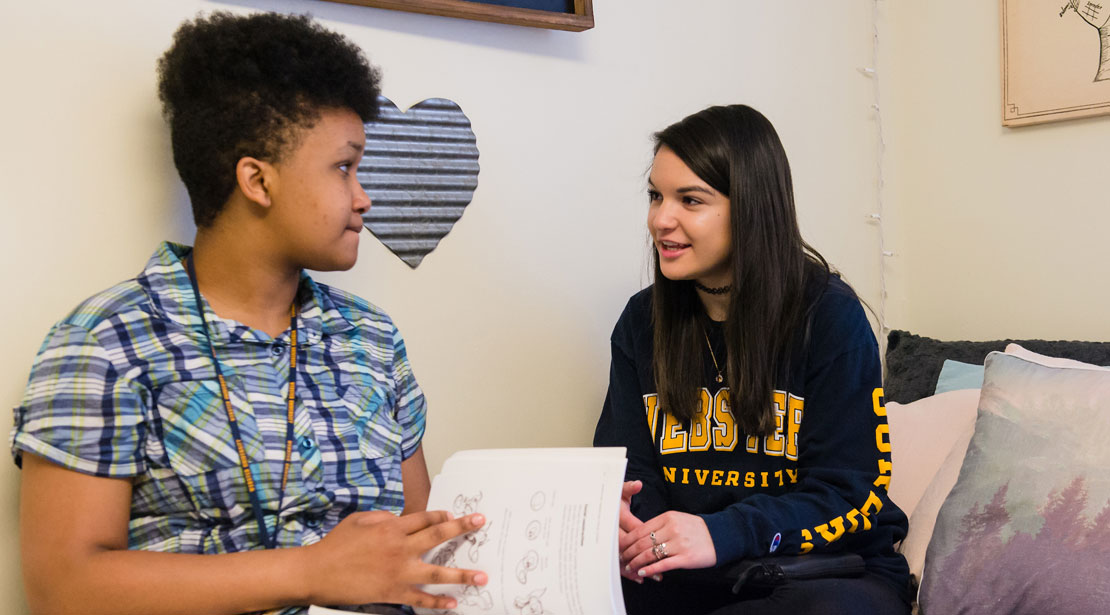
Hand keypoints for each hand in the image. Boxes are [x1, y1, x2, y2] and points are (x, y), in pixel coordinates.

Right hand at [303, 509, 487, 609]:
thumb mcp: (360, 520)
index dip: (441, 515)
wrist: (317, 571)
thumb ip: (383, 517)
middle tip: (480, 523)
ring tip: (481, 576)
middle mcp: (399, 547)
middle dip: (462, 528)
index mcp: (391, 527)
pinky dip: (437, 602)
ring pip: (437, 571)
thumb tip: (400, 519)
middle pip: (438, 535)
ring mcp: (398, 571)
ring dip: (461, 574)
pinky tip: (452, 603)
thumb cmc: (336, 545)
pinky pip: (420, 598)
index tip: (453, 515)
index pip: (425, 518)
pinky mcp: (393, 592)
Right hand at [617, 481, 649, 582]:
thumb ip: (629, 488)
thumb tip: (637, 485)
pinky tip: (640, 578)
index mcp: (617, 518)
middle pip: (628, 550)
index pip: (634, 533)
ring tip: (655, 577)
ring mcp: (610, 543)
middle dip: (643, 560)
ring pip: (623, 560)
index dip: (646, 542)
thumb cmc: (613, 498)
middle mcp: (612, 533)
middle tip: (659, 570)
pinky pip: (619, 564)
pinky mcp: (610, 550)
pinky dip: (630, 572)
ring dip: (638, 569)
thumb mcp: (620, 491)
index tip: (659, 548)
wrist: (599, 505)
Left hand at [619, 511, 715, 577]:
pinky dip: (650, 569)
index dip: (628, 540)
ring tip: (630, 567)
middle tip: (622, 558)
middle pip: (643, 542)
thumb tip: (639, 534)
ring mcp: (679, 544)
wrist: (719, 536)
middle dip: (629, 552)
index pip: (641, 529)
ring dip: (637, 562)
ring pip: (650, 554)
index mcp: (668, 517)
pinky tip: (642, 572)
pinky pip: (663, 564)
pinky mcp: (685, 558)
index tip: (621, 546)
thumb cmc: (695, 529)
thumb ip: (659, 524)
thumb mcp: (677, 519)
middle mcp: (672, 529)